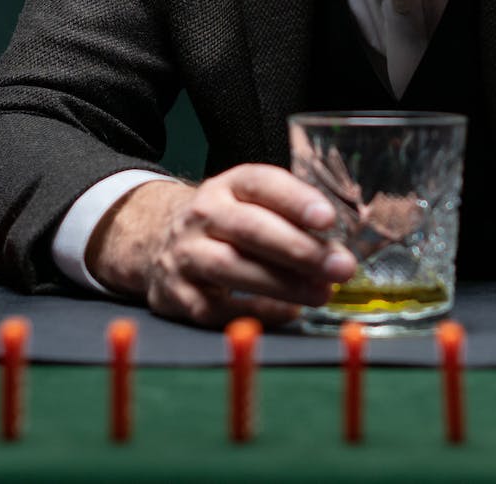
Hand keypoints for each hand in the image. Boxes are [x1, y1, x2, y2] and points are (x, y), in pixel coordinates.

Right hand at [85, 164, 357, 326]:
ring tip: (321, 293)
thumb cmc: (226, 225)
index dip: (296, 200)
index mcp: (228, 185)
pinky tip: (289, 312)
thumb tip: (338, 249)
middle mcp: (204, 214)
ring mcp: (187, 254)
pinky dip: (258, 312)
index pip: (262, 183)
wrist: (156, 241)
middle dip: (299, 248)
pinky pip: (219, 308)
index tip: (328, 219)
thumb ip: (290, 219)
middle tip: (339, 266)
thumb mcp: (250, 204)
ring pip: (232, 267)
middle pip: (249, 228)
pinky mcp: (178, 294)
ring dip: (283, 283)